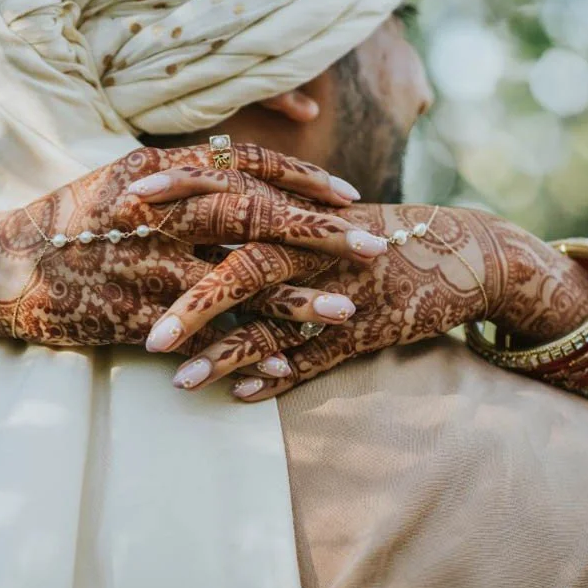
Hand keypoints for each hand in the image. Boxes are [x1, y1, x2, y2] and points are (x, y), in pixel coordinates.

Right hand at [0, 145, 387, 349]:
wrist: (1, 267)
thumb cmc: (68, 222)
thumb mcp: (122, 181)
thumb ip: (181, 175)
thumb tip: (235, 164)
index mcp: (158, 170)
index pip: (244, 165)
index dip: (301, 178)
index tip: (348, 195)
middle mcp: (157, 210)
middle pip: (253, 216)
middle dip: (318, 232)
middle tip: (374, 245)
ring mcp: (147, 263)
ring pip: (237, 279)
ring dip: (296, 296)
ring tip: (347, 309)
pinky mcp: (135, 313)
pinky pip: (204, 333)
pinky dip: (247, 347)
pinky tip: (287, 365)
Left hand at [164, 205, 587, 399]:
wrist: (465, 253)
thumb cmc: (377, 235)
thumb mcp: (320, 216)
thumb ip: (266, 215)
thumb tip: (200, 213)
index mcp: (295, 210)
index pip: (228, 190)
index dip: (176, 193)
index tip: (122, 203)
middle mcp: (312, 245)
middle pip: (240, 263)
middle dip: (188, 294)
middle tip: (141, 324)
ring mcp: (337, 287)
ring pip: (273, 317)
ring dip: (223, 350)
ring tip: (176, 379)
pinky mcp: (365, 325)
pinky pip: (314, 355)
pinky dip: (277, 375)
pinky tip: (238, 396)